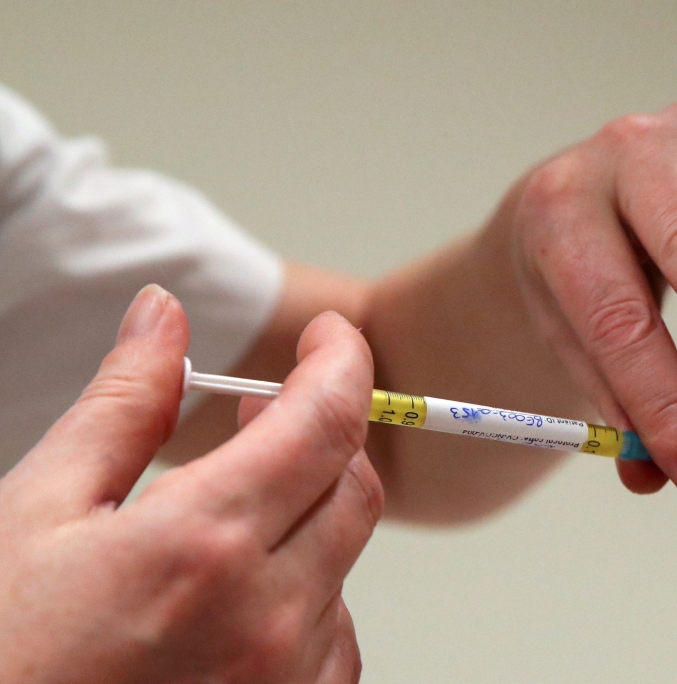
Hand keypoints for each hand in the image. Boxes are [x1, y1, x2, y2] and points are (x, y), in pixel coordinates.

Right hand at [0, 285, 381, 682]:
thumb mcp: (36, 513)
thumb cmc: (0, 654)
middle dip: (323, 431)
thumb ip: (122, 406)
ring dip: (307, 515)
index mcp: (202, 547)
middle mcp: (266, 618)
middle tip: (264, 410)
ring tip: (228, 517)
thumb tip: (164, 316)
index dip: (342, 361)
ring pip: (345, 559)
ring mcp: (285, 680)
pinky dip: (309, 593)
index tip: (331, 336)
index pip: (326, 422)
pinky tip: (244, 594)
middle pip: (353, 487)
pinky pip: (337, 636)